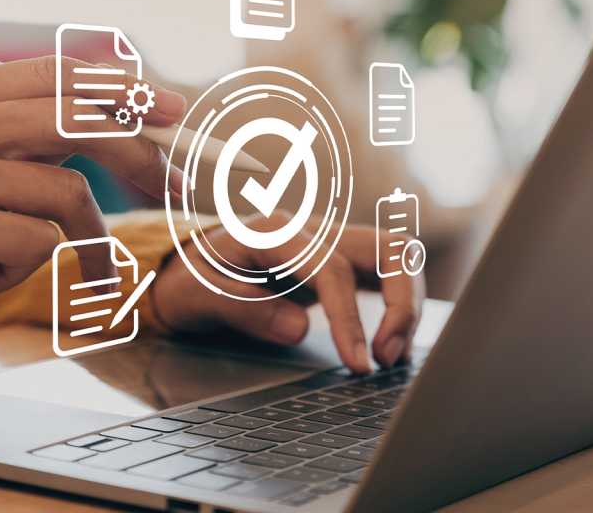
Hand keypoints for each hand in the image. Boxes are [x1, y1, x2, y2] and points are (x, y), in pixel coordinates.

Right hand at [0, 57, 184, 364]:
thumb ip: (52, 139)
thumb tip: (151, 120)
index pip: (55, 76)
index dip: (123, 91)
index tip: (176, 112)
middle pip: (72, 122)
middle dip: (139, 157)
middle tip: (179, 188)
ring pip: (64, 194)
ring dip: (77, 240)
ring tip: (43, 260)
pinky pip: (38, 243)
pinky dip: (27, 270)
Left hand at [150, 212, 425, 373]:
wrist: (183, 267)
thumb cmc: (188, 280)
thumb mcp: (195, 296)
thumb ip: (242, 309)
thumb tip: (299, 328)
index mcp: (275, 232)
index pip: (333, 268)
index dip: (350, 318)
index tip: (358, 363)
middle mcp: (312, 229)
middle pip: (387, 248)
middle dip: (402, 303)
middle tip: (387, 357)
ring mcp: (331, 241)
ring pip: (398, 256)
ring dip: (409, 304)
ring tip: (391, 354)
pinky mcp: (341, 260)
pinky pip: (387, 272)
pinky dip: (401, 305)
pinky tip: (389, 343)